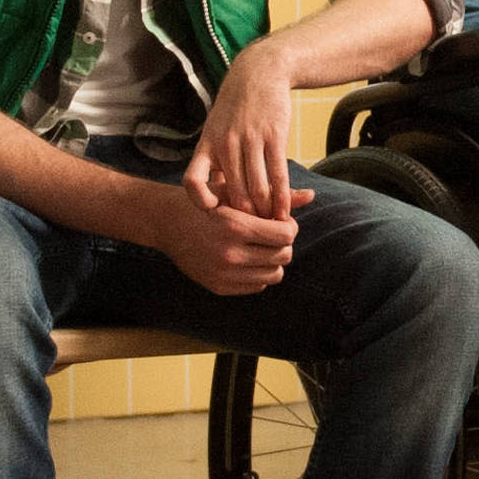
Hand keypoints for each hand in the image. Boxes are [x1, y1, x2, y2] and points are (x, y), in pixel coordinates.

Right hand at [153, 182, 310, 295]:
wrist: (166, 222)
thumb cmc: (206, 201)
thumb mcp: (236, 192)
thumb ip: (274, 196)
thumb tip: (311, 195)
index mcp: (235, 225)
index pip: (286, 234)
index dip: (289, 226)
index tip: (279, 221)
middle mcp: (229, 253)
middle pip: (284, 255)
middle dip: (283, 243)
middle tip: (272, 233)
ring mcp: (223, 273)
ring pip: (274, 275)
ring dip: (274, 260)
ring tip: (262, 246)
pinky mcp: (219, 287)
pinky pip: (257, 286)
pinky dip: (259, 273)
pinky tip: (248, 258)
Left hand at [190, 36, 299, 216]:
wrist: (259, 73)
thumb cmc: (236, 107)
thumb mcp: (215, 129)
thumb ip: (215, 160)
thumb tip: (216, 194)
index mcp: (207, 144)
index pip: (192, 181)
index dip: (200, 201)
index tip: (214, 211)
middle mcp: (225, 144)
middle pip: (232, 193)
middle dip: (244, 218)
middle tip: (253, 232)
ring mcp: (250, 140)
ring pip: (256, 189)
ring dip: (265, 212)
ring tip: (271, 226)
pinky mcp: (274, 137)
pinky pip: (278, 175)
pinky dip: (282, 198)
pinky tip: (285, 210)